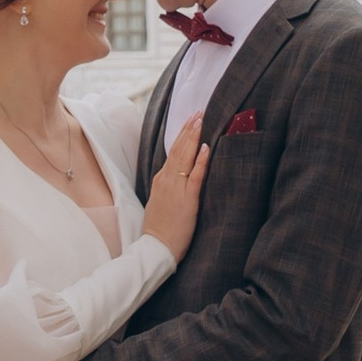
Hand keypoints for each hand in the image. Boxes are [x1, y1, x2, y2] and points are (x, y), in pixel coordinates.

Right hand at [142, 116, 209, 261]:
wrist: (156, 248)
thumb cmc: (160, 228)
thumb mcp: (160, 202)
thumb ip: (168, 186)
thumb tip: (178, 175)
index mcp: (161, 179)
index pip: (172, 151)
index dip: (182, 135)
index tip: (190, 120)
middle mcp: (166, 180)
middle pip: (178, 149)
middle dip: (188, 129)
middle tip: (198, 112)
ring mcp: (176, 189)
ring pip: (184, 157)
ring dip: (193, 137)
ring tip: (201, 120)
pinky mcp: (187, 200)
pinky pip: (195, 177)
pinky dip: (200, 161)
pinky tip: (206, 147)